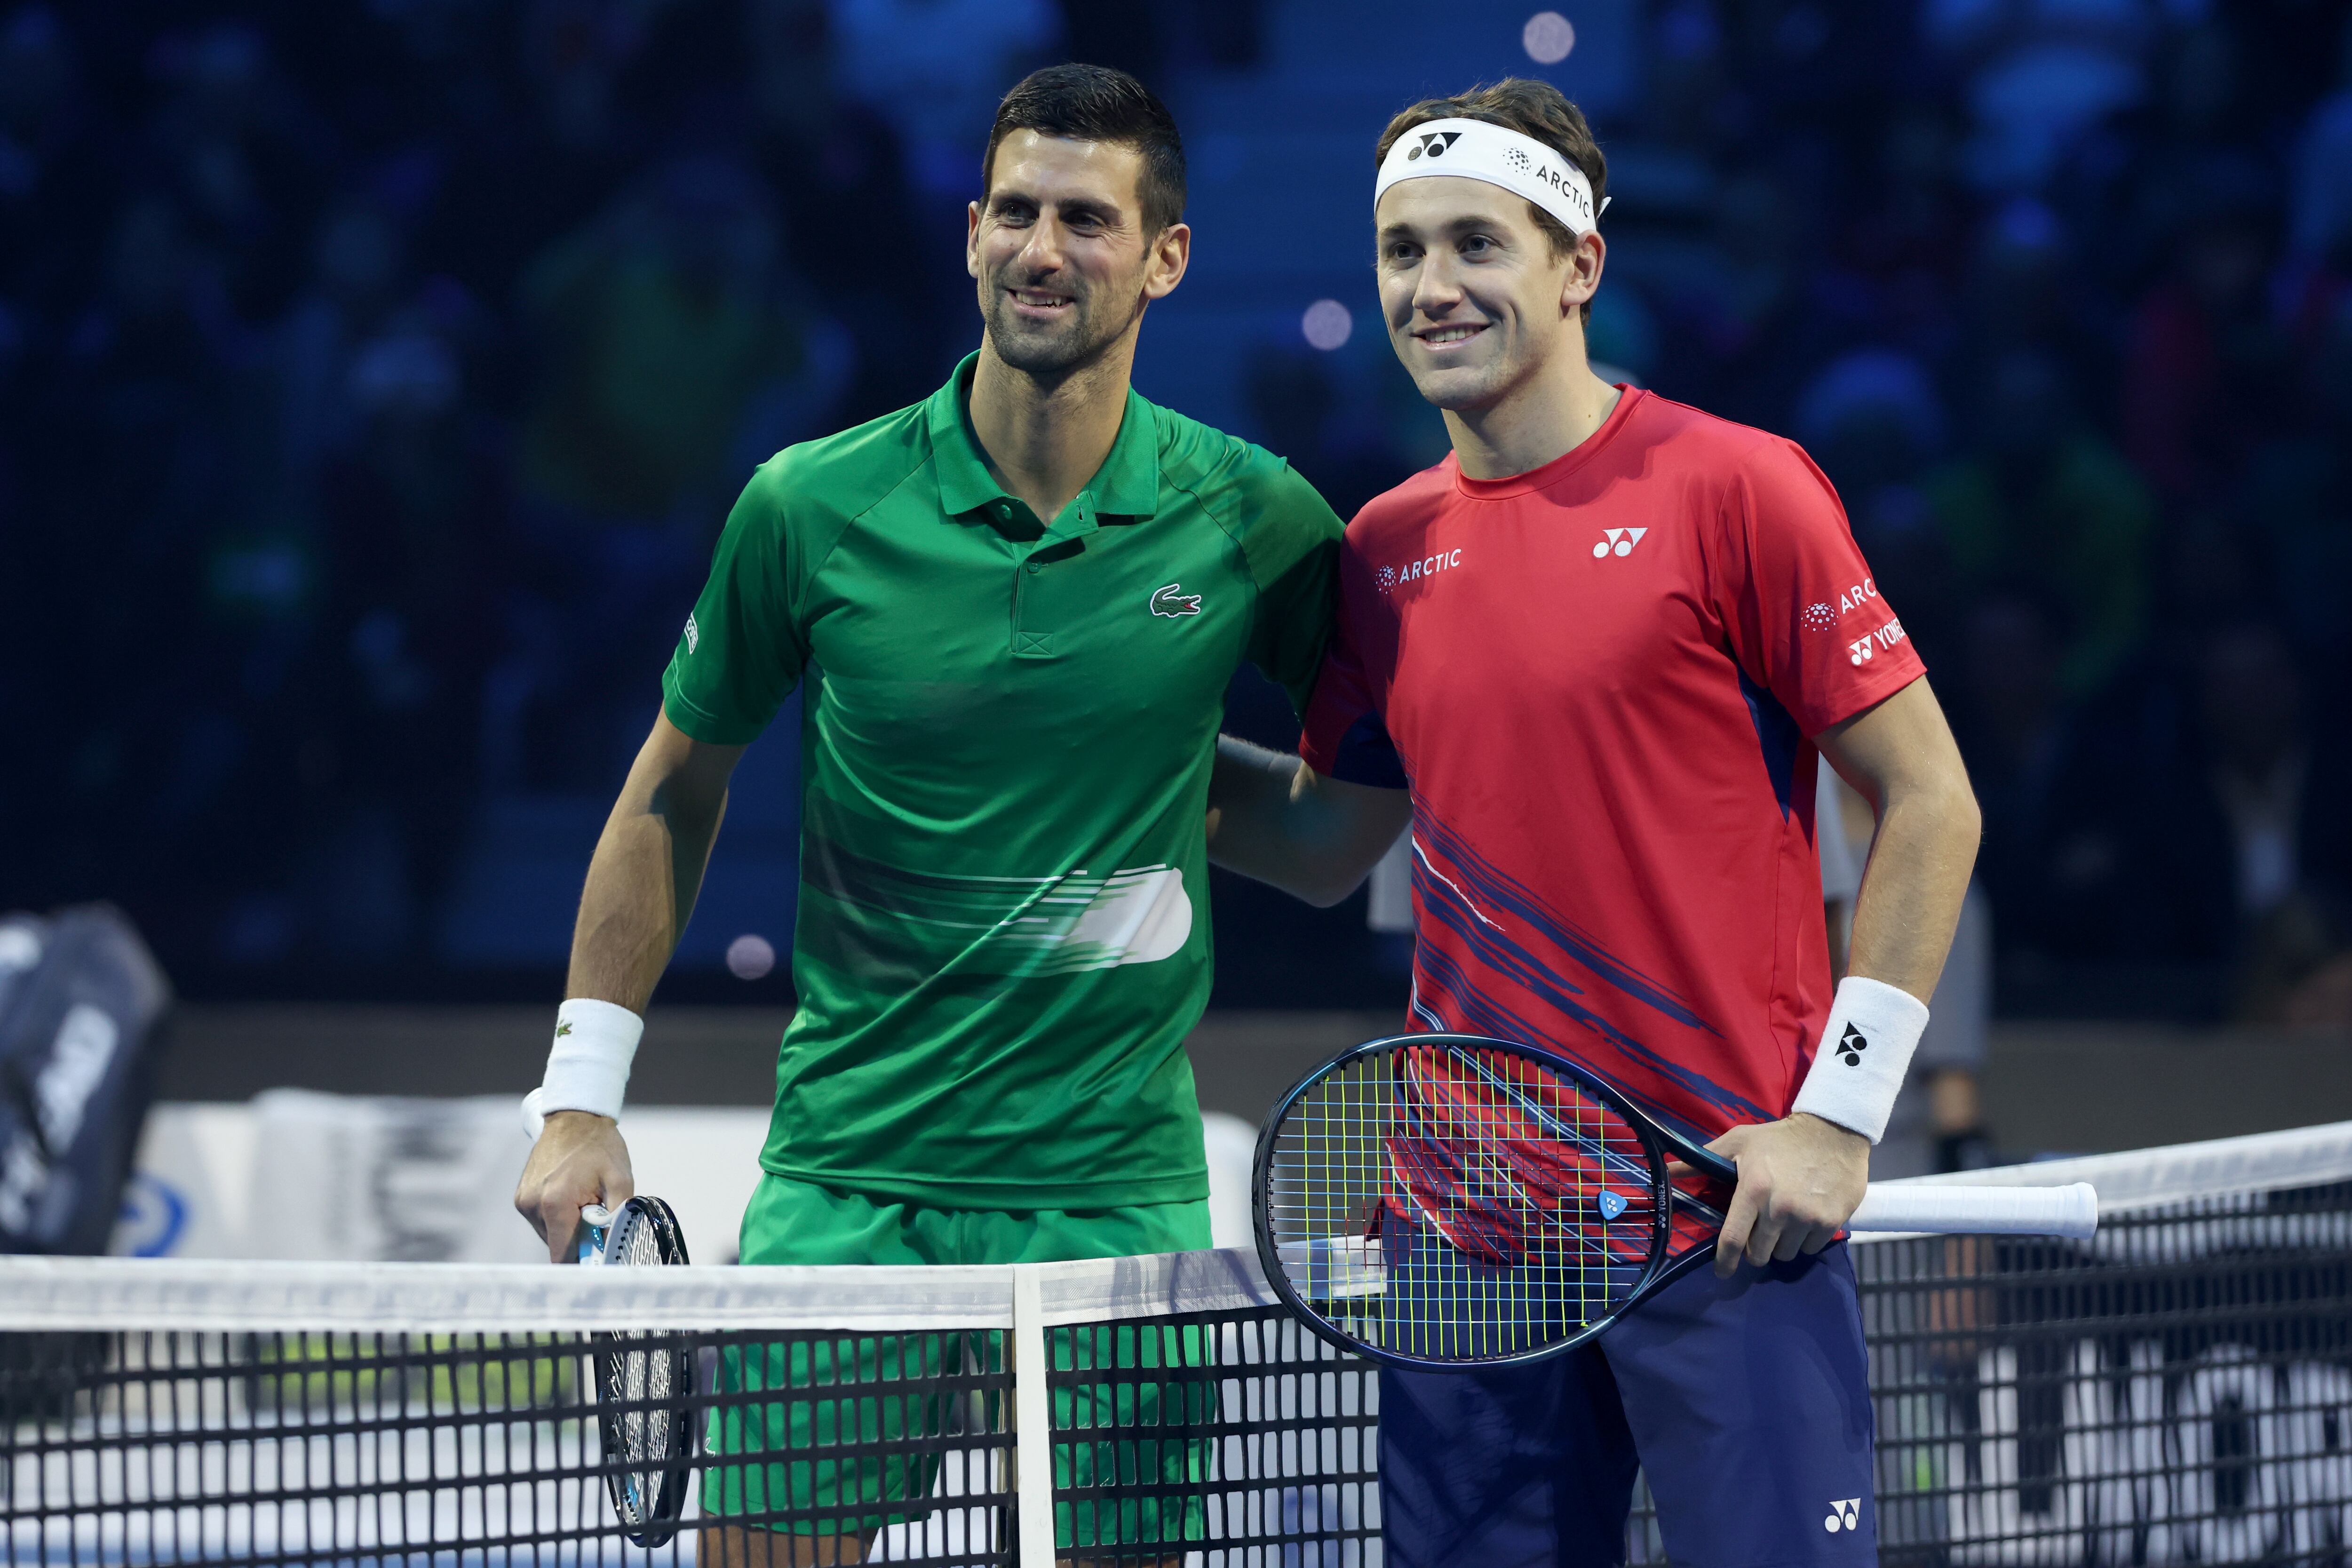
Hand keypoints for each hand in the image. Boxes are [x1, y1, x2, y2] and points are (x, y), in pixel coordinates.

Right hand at [515, 1111, 633, 1262]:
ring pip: (551, 1234)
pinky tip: (570, 1195)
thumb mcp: (621, 1181)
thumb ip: (616, 1219)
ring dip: (569, 1226)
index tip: (599, 1258)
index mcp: (555, 1204)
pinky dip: (559, 1217)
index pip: (562, 1256)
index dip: (583, 1262)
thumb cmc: (600, 1147)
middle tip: (597, 1213)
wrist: (575, 1118)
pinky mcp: (521, 1198)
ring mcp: (523, 1202)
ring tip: (584, 1199)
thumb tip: (610, 1251)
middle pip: (558, 1245)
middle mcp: (532, 1206)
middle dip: (579, 1238)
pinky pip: (543, 1221)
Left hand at [1704, 1113, 1869, 1277]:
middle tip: (1759, 1231)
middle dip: (1754, 1248)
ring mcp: (1807, 1218)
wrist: (1833, 1131)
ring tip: (1783, 1221)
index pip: (1732, 1238)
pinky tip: (1805, 1219)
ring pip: (1785, 1254)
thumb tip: (1668, 1171)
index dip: (1724, 1261)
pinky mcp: (1831, 1222)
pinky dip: (1805, 1240)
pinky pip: (1810, 1249)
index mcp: (1753, 1190)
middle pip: (1759, 1253)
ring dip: (1781, 1244)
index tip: (1721, 1272)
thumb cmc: (1779, 1137)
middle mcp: (1780, 1209)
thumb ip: (1704, 1159)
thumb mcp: (1738, 1141)